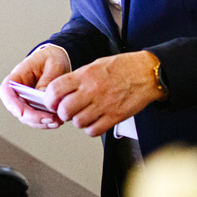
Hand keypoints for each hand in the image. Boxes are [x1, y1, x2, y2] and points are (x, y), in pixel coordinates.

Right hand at [0, 45, 70, 129]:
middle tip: (49, 119)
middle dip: (32, 117)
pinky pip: (36, 118)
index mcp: (19, 75)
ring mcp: (26, 99)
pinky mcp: (35, 106)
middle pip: (17, 108)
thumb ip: (47, 81)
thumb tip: (43, 98)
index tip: (21, 112)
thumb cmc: (52, 58)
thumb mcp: (53, 65)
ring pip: (26, 117)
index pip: (6, 90)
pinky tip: (57, 120)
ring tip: (57, 121)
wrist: (59, 58)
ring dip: (40, 122)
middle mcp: (19, 90)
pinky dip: (45, 122)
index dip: (10, 103)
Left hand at [49, 51, 166, 137]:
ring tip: (82, 114)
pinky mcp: (115, 117)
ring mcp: (104, 105)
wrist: (147, 74)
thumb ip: (77, 78)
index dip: (49, 99)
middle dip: (62, 112)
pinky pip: (94, 130)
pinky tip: (94, 121)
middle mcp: (92, 90)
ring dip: (77, 121)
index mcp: (85, 75)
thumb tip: (60, 91)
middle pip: (64, 110)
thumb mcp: (95, 65)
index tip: (51, 101)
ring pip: (78, 122)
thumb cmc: (122, 68)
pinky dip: (90, 129)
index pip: (55, 89)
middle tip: (66, 110)